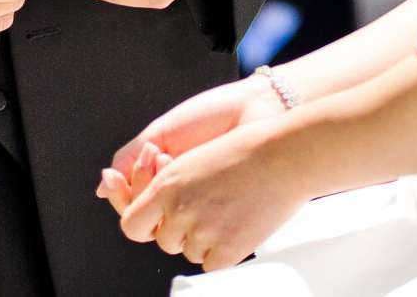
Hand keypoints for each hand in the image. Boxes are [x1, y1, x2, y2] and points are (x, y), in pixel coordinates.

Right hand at [97, 76, 282, 211]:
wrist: (255, 110)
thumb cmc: (212, 115)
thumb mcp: (162, 132)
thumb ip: (131, 157)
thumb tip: (103, 186)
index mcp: (164, 178)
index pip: (130, 204)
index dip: (119, 193)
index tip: (115, 175)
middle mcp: (180, 197)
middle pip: (142, 218)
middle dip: (140, 184)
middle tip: (155, 154)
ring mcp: (200, 207)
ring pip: (162, 225)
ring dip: (157, 189)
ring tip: (169, 156)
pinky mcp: (220, 217)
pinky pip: (191, 228)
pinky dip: (181, 204)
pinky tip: (190, 174)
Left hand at [118, 122, 308, 271]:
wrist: (283, 156)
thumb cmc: (245, 151)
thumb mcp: (193, 161)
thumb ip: (170, 188)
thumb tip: (158, 213)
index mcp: (166, 186)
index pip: (132, 224)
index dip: (145, 225)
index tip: (158, 222)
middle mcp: (179, 210)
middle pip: (165, 241)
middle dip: (182, 231)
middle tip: (207, 211)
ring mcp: (202, 232)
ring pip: (190, 252)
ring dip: (204, 240)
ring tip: (228, 211)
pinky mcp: (226, 251)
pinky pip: (212, 265)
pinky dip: (223, 252)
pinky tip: (238, 226)